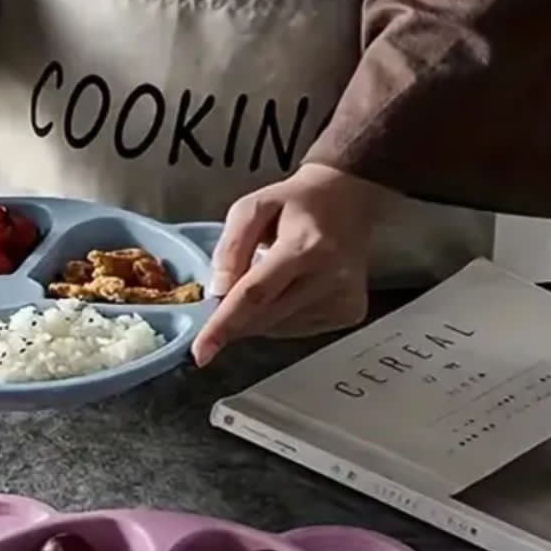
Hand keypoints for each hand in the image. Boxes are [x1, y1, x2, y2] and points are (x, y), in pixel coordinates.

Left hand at [192, 164, 396, 365]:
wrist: (348, 198)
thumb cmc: (297, 203)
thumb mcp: (252, 208)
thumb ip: (231, 247)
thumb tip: (218, 292)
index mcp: (305, 246)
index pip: (256, 294)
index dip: (225, 325)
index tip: (201, 352)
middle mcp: (329, 276)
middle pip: (263, 317)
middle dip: (234, 317)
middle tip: (228, 293)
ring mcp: (343, 299)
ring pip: (276, 328)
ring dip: (258, 313)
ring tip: (272, 277)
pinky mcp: (349, 312)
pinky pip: (295, 329)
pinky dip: (279, 315)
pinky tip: (290, 288)